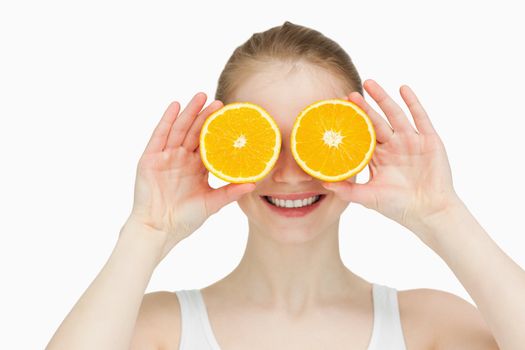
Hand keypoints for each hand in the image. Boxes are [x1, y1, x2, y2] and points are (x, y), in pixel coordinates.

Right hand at [124, 92, 255, 259]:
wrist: (160, 229)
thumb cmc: (185, 219)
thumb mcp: (212, 203)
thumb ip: (230, 192)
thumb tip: (254, 183)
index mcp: (196, 167)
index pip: (209, 143)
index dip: (218, 130)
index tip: (231, 117)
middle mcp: (181, 158)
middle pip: (195, 132)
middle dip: (205, 115)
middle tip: (219, 101)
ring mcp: (165, 156)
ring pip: (179, 129)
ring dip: (189, 112)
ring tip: (200, 96)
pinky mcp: (150, 158)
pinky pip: (160, 135)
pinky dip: (167, 120)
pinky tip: (175, 106)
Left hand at [322, 79, 461, 233]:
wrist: (429, 211)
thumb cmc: (398, 206)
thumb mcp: (369, 198)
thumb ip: (347, 190)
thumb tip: (323, 183)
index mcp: (378, 157)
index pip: (362, 135)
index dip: (351, 124)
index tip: (337, 112)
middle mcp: (393, 146)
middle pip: (376, 121)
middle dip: (363, 107)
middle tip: (349, 94)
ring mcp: (411, 141)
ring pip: (395, 114)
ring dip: (383, 98)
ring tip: (369, 83)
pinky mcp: (429, 140)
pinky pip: (420, 117)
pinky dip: (412, 102)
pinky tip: (403, 88)